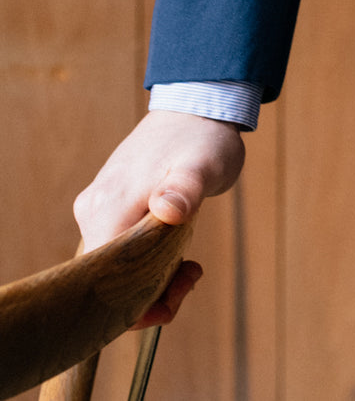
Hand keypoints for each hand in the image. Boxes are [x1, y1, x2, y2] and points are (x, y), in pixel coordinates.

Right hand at [74, 110, 245, 327]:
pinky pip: (121, 252)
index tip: (176, 296)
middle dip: (149, 295)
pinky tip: (177, 252)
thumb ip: (186, 188)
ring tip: (190, 266)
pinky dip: (147, 264)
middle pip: (108, 280)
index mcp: (107, 208)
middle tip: (191, 276)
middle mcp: (93, 212)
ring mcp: (99, 209)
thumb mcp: (204, 164)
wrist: (196, 108)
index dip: (136, 304)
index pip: (103, 281)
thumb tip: (167, 209)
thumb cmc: (203, 138)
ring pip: (115, 269)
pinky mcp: (111, 208)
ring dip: (151, 281)